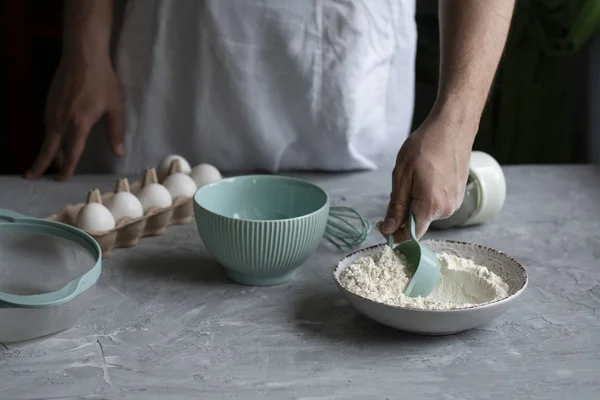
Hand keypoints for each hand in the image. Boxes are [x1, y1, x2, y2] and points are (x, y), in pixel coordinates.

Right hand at [25, 56, 123, 180]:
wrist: (82, 55)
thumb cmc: (102, 81)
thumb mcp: (115, 108)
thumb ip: (116, 132)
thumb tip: (118, 153)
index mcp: (79, 124)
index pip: (71, 152)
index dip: (67, 167)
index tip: (62, 178)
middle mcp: (61, 120)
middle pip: (49, 147)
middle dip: (41, 164)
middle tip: (32, 176)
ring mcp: (52, 109)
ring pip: (48, 135)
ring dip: (47, 149)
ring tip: (47, 162)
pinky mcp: (49, 101)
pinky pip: (47, 124)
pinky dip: (49, 135)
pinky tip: (53, 138)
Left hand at [380, 114, 474, 240]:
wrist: (452, 128)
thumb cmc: (425, 147)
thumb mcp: (402, 176)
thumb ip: (396, 206)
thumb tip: (388, 229)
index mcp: (430, 207)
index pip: (410, 235)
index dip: (394, 234)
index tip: (381, 224)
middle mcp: (446, 210)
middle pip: (418, 224)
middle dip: (403, 214)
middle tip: (398, 188)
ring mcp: (455, 203)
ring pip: (427, 213)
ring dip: (415, 204)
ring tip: (414, 178)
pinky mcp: (458, 195)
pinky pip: (437, 204)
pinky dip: (427, 197)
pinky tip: (425, 177)